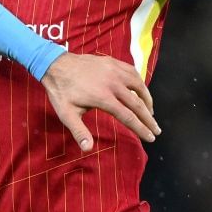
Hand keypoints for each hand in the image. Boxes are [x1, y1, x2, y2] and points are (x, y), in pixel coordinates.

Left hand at [40, 54, 159, 152]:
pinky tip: (141, 91)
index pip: (128, 117)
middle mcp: (113, 83)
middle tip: (156, 130)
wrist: (55, 64)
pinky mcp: (113, 62)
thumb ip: (79, 131)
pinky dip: (140, 83)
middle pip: (138, 104)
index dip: (141, 129)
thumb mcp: (67, 114)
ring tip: (150, 113)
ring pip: (139, 86)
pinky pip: (133, 72)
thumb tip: (88, 149)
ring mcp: (114, 70)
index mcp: (103, 98)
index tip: (150, 137)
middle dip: (149, 119)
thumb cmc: (61, 92)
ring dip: (147, 100)